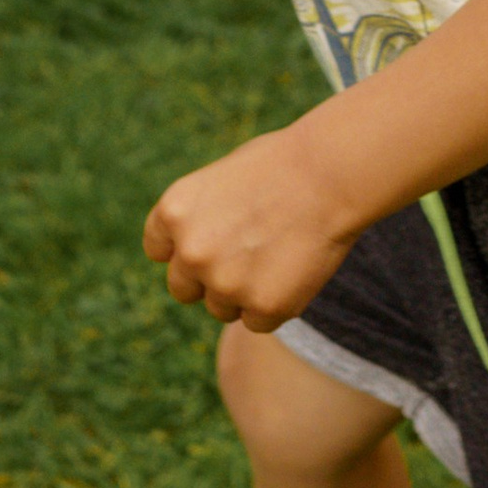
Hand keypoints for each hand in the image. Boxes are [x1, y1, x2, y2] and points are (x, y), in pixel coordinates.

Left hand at [144, 121, 363, 331]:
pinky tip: (295, 269)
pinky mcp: (263, 307)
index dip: (183, 248)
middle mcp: (191, 252)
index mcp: (173, 212)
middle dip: (208, 279)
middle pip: (183, 289)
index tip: (211, 241)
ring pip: (222, 308)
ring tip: (278, 254)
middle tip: (246, 257)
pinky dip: (276, 304)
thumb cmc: (281, 165)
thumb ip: (198, 219)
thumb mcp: (220, 179)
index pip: (158, 251)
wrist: (329, 175)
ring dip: (244, 292)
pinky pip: (258, 322)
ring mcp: (225, 284)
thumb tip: (194, 251)